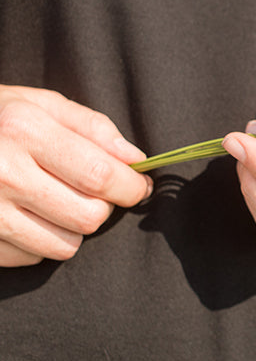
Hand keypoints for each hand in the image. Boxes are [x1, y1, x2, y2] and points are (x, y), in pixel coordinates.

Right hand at [0, 86, 151, 266]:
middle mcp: (3, 172)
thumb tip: (135, 159)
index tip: (138, 186)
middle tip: (95, 194)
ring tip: (57, 203)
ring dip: (73, 228)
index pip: (100, 174)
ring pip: (64, 244)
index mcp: (24, 129)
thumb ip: (92, 127)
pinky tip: (27, 216)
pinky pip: (31, 257)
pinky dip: (40, 241)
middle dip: (103, 208)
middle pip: (88, 216)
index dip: (130, 186)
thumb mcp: (38, 104)